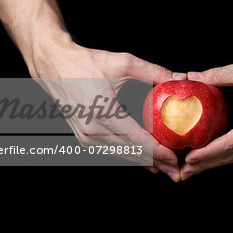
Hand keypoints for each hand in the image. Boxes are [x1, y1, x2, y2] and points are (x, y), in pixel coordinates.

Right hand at [31, 35, 183, 180]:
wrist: (53, 65)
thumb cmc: (85, 63)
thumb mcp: (123, 63)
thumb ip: (154, 72)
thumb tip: (178, 80)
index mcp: (102, 114)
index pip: (138, 141)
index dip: (160, 153)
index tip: (177, 159)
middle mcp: (92, 131)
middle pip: (132, 153)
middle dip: (158, 163)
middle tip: (178, 169)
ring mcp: (86, 137)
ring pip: (123, 155)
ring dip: (146, 162)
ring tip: (167, 166)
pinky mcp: (84, 138)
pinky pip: (113, 151)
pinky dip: (132, 156)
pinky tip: (147, 161)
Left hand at [181, 51, 232, 179]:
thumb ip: (221, 74)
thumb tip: (193, 77)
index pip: (230, 144)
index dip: (208, 153)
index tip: (188, 158)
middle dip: (208, 164)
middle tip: (186, 169)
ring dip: (217, 161)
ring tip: (195, 165)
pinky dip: (229, 154)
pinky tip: (215, 154)